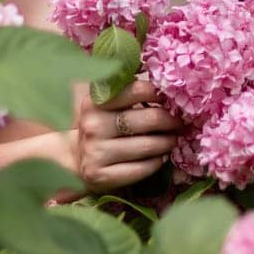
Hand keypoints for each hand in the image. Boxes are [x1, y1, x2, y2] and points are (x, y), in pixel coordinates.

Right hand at [76, 74, 184, 192]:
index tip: (169, 99)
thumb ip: (127, 89)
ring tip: (172, 140)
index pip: (138, 90)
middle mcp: (93, 125)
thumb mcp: (105, 103)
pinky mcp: (102, 176)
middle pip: (149, 119)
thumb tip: (160, 77)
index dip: (159, 93)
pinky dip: (156, 162)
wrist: (75, 158)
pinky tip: (158, 158)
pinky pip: (142, 169)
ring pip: (148, 146)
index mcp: (95, 101)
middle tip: (178, 123)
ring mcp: (96, 152)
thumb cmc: (100, 125)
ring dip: (167, 142)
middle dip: (171, 121)